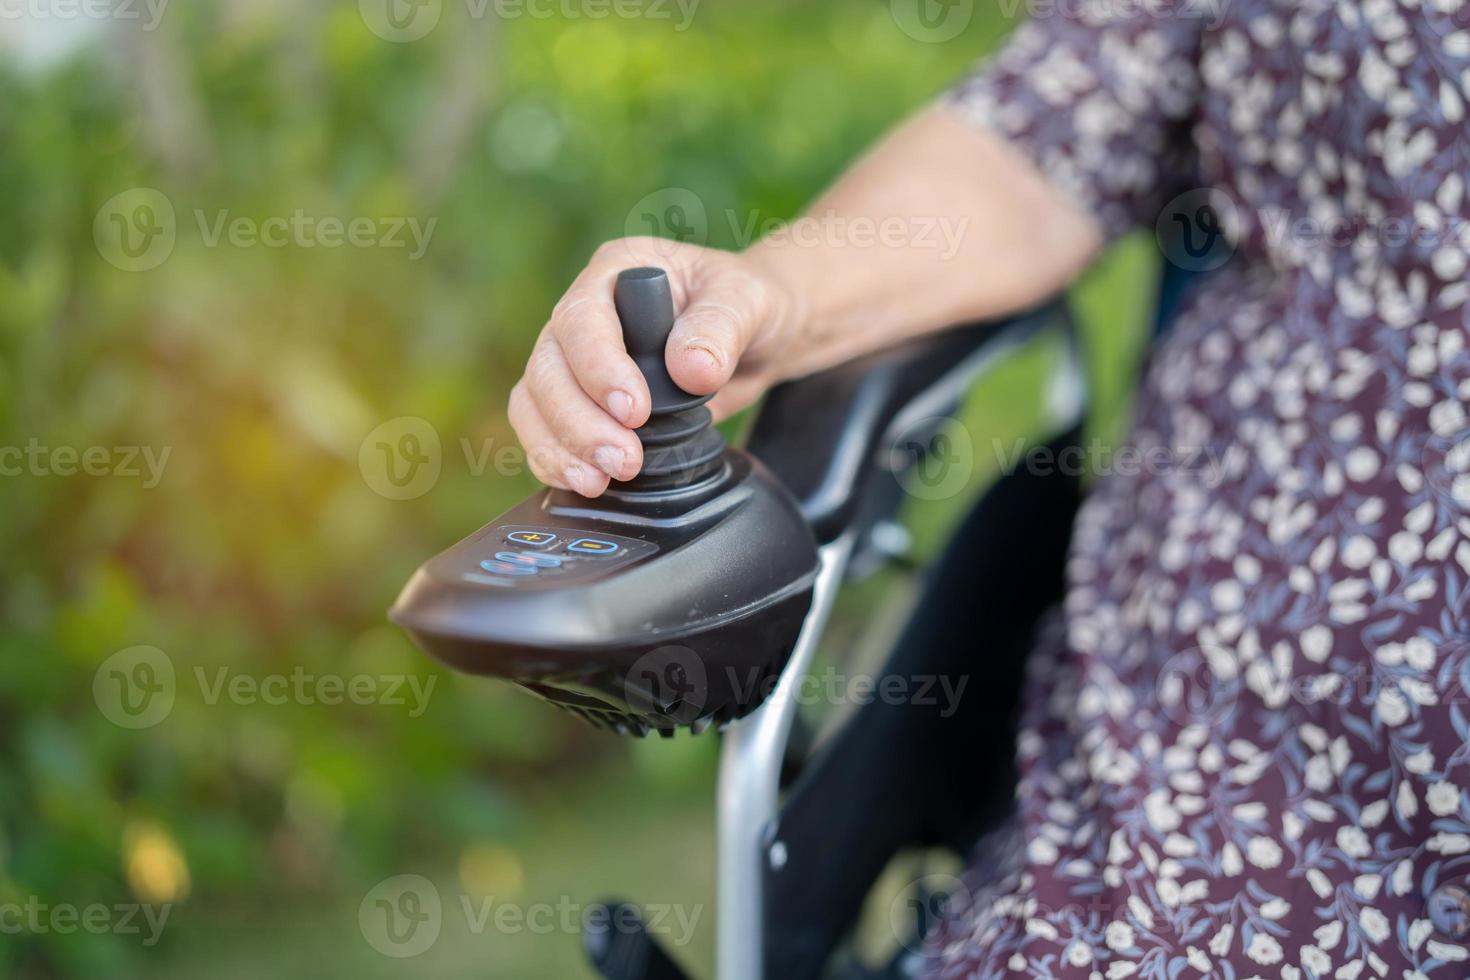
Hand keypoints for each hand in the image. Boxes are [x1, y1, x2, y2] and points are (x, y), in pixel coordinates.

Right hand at [509, 238, 799, 496]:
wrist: (760, 339)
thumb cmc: (750, 304)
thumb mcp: (750, 302)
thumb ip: (722, 328)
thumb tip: (692, 370)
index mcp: (616, 271)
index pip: (582, 318)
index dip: (599, 368)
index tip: (635, 411)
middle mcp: (586, 313)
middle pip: (549, 366)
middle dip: (579, 421)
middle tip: (623, 460)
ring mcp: (577, 359)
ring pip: (536, 401)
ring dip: (562, 446)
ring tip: (601, 480)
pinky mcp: (582, 401)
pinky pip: (544, 431)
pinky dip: (557, 460)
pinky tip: (586, 483)